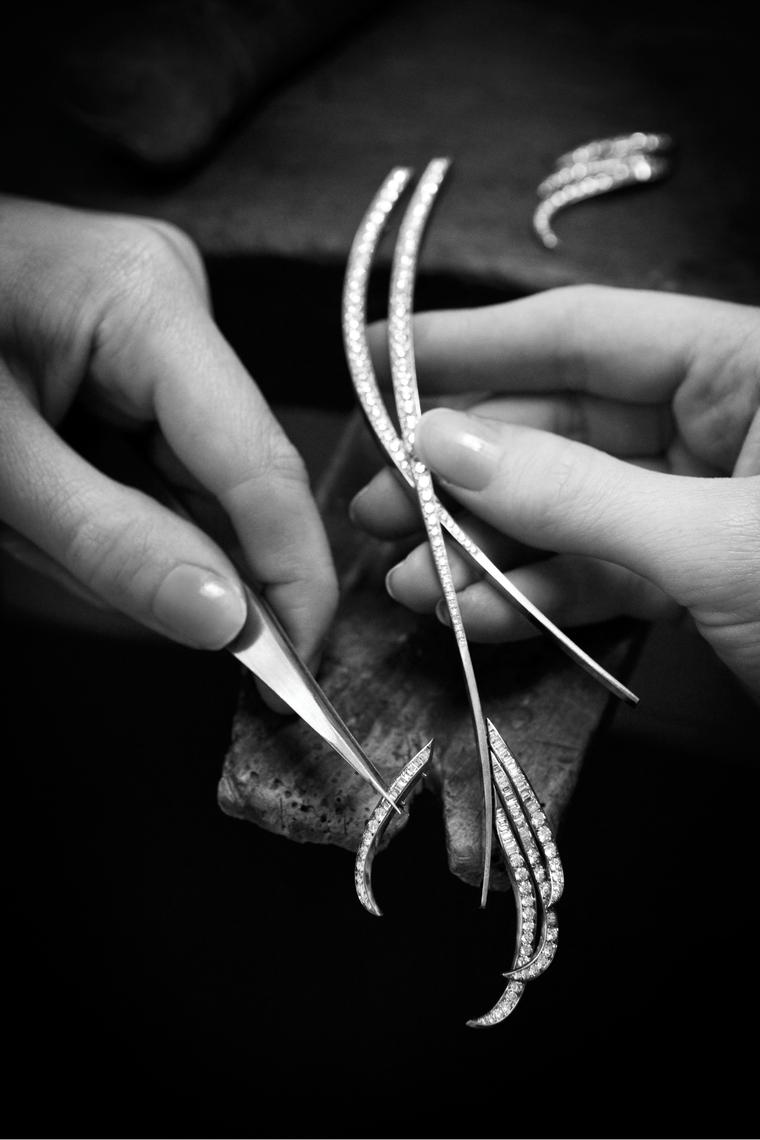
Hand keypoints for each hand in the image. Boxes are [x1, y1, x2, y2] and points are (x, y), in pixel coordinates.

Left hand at [0, 196, 336, 660]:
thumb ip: (108, 543)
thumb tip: (225, 621)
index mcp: (149, 302)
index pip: (262, 467)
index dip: (292, 578)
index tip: (295, 674)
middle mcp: (177, 302)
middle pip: (228, 480)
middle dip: (170, 559)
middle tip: (78, 576)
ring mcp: (160, 325)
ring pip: (190, 481)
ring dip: (124, 534)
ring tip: (29, 515)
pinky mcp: (137, 352)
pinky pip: (155, 460)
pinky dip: (109, 507)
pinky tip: (45, 499)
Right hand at [350, 285, 759, 699]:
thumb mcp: (711, 541)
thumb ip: (574, 493)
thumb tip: (445, 445)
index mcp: (746, 367)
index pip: (588, 332)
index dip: (477, 344)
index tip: (387, 360)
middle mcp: (722, 421)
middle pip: (565, 423)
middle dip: (466, 468)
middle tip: (377, 497)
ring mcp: (705, 501)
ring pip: (572, 507)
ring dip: (486, 545)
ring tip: (406, 575)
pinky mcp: (697, 572)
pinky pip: (600, 570)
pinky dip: (535, 594)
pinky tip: (470, 611)